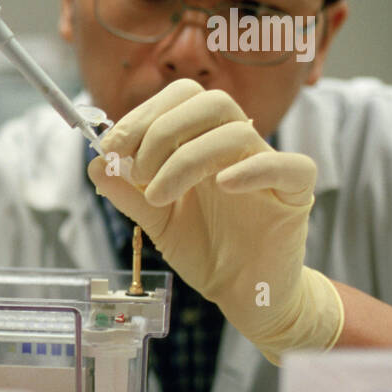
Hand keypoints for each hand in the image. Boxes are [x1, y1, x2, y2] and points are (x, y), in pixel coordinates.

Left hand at [87, 78, 343, 364]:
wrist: (241, 292)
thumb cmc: (204, 248)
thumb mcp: (155, 220)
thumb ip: (126, 192)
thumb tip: (95, 164)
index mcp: (203, 141)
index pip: (181, 99)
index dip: (144, 114)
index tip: (113, 147)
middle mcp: (236, 146)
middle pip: (210, 101)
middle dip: (162, 129)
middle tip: (137, 169)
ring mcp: (268, 166)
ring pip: (236, 131)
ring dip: (186, 158)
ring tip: (158, 196)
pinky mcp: (295, 194)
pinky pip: (288, 165)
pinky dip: (251, 169)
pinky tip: (222, 185)